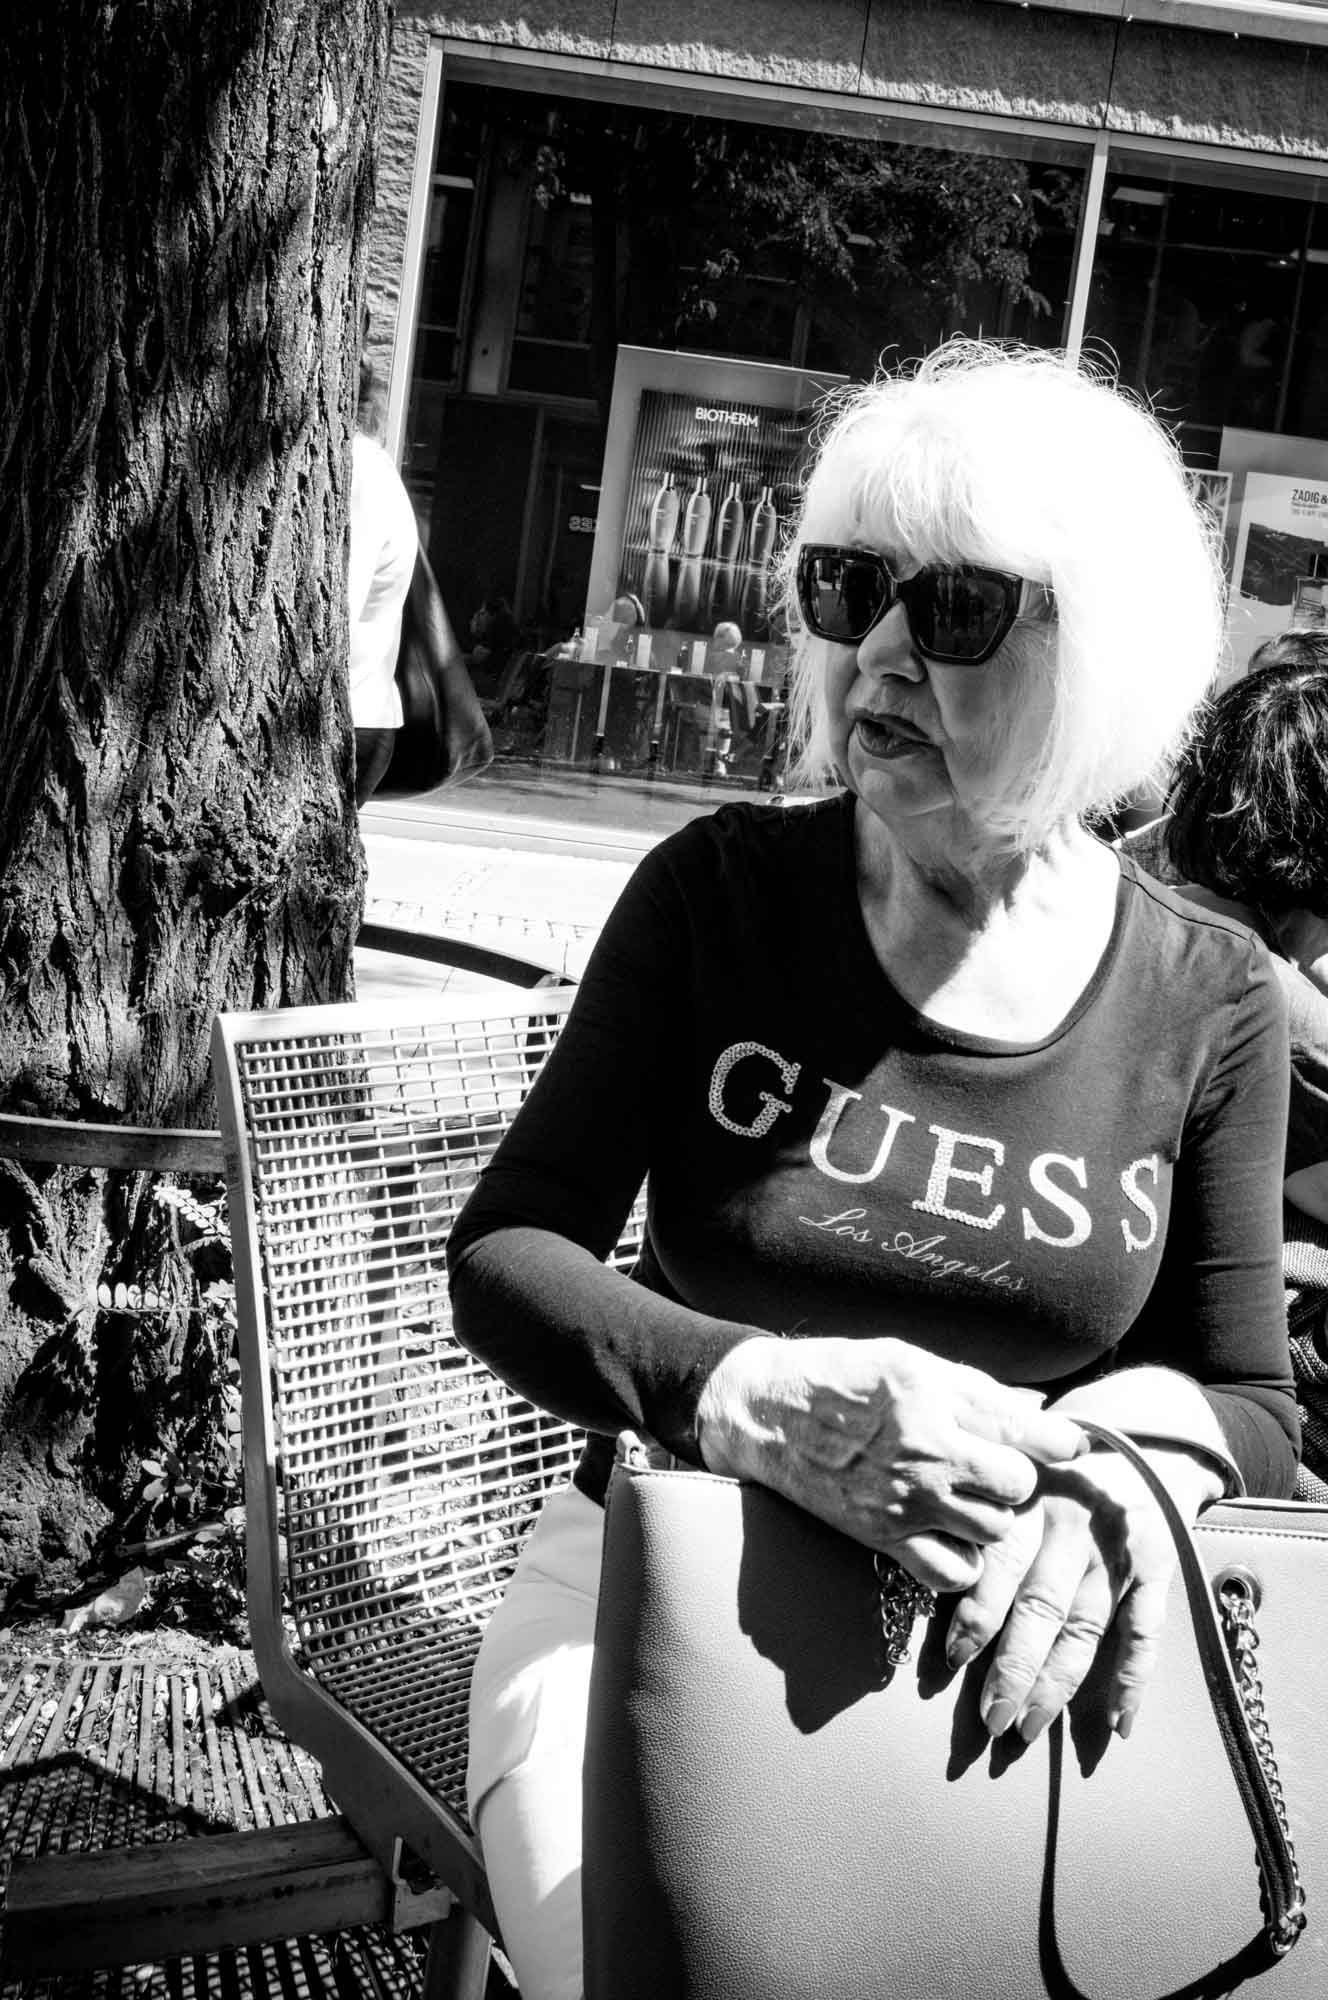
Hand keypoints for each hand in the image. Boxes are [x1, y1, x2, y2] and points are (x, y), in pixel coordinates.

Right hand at [695, 1335, 1086, 1591]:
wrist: (764, 1412)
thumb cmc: (840, 1375)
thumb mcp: (910, 1360)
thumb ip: (975, 1389)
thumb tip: (1037, 1412)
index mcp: (933, 1395)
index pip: (1023, 1429)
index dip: (1061, 1442)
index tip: (1072, 1446)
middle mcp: (924, 1449)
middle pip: (1017, 1487)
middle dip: (1018, 1479)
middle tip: (998, 1469)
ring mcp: (903, 1498)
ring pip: (993, 1531)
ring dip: (992, 1518)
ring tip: (970, 1498)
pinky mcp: (881, 1536)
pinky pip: (953, 1571)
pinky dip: (961, 1559)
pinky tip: (948, 1532)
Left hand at [944, 1441, 1222, 1741]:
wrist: (1141, 1448)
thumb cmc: (1052, 1474)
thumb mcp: (1012, 1473)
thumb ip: (977, 1517)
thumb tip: (929, 1572)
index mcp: (1030, 1500)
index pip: (1001, 1564)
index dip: (977, 1614)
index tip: (954, 1660)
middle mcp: (1075, 1527)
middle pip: (1042, 1607)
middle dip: (1015, 1668)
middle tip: (990, 1718)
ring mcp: (1119, 1552)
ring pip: (1087, 1628)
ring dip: (1058, 1683)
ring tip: (1028, 1727)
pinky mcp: (1157, 1571)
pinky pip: (1146, 1633)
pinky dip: (1134, 1679)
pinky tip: (1116, 1722)